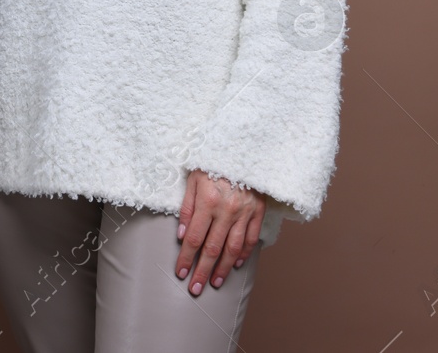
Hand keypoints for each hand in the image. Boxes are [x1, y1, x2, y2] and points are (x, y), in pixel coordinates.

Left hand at [175, 170, 264, 295]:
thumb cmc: (211, 162)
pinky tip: (236, 265)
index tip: (180, 272)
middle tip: (195, 288)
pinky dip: (243, 254)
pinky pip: (250, 238)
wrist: (243, 149)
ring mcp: (244, 213)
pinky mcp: (257, 212)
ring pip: (233, 249)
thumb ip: (187, 207)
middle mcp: (227, 211)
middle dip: (203, 271)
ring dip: (223, 268)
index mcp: (208, 202)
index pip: (194, 238)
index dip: (186, 258)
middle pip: (213, 249)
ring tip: (215, 282)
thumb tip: (182, 234)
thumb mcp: (193, 178)